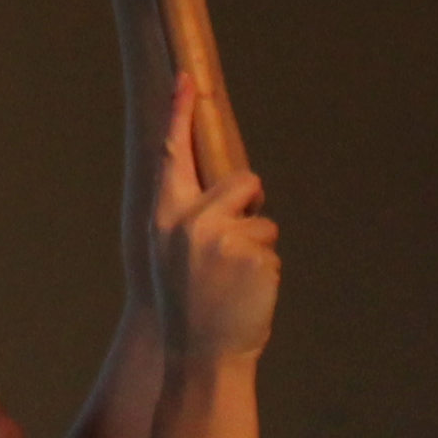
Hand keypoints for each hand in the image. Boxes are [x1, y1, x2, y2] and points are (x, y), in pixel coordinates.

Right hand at [148, 72, 278, 362]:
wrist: (202, 357)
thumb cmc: (191, 307)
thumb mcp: (173, 255)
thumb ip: (191, 219)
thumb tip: (228, 191)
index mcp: (165, 217)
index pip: (173, 155)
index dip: (180, 115)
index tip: (188, 80)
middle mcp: (190, 220)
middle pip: (242, 182)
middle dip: (249, 205)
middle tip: (235, 248)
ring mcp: (222, 237)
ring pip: (263, 221)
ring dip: (259, 248)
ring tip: (235, 283)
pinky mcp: (254, 254)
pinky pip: (272, 249)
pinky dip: (267, 272)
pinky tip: (247, 295)